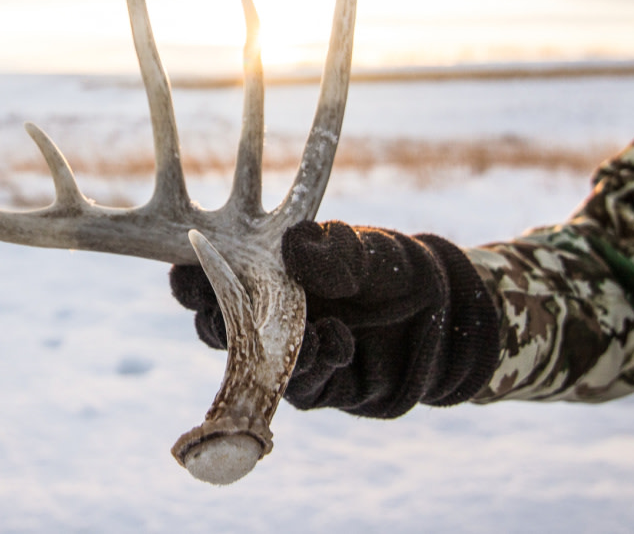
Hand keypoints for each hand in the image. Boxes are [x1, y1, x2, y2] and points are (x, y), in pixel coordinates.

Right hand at [170, 221, 499, 417]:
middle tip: (223, 311)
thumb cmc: (395, 269)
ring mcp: (290, 355)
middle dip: (214, 319)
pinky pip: (299, 388)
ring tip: (305, 332)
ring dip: (265, 350)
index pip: (212, 274)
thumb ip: (336, 249)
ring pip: (250, 364)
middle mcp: (269, 316)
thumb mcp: (370, 249)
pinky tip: (339, 340)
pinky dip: (314, 366)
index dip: (191, 274)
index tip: (187, 270)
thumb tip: (294, 246)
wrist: (447, 320)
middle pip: (215, 324)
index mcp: (266, 273)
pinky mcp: (318, 388)